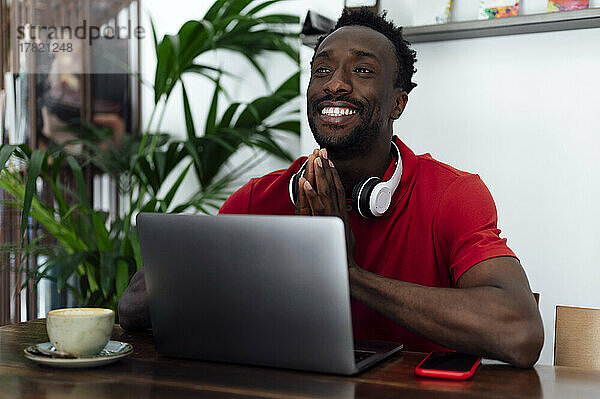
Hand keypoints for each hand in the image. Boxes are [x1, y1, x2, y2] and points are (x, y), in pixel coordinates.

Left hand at [295, 149, 356, 267]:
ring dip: (320, 174)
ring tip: (316, 159)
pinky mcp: (325, 223)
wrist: (347, 266)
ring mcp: (331, 216)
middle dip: (327, 166)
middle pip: (332, 184)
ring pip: (325, 191)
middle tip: (322, 151)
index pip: (338, 187)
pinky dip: (311, 193)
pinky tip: (306, 183)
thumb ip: (340, 220)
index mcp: (341, 211)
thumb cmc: (345, 251)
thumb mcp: (344, 231)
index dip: (333, 172)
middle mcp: (337, 210)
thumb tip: (339, 213)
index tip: (329, 159)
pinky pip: (316, 206)